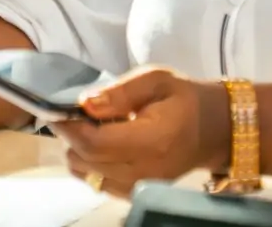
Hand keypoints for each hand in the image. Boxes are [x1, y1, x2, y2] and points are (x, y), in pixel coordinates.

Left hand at [51, 67, 230, 198]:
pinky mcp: (137, 192)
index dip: (70, 126)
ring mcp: (141, 186)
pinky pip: (98, 183)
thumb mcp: (156, 79)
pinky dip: (90, 164)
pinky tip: (99, 144)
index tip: (58, 108)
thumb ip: (120, 91)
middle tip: (72, 112)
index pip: (95, 143)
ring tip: (88, 127)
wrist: (212, 130)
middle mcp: (145, 171)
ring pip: (88, 174)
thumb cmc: (183, 99)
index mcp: (152, 140)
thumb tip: (85, 103)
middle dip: (70, 135)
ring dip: (78, 150)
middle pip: (86, 160)